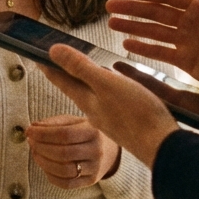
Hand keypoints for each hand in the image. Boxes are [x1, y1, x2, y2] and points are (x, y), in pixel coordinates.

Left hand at [26, 115, 121, 188]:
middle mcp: (96, 151)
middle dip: (41, 147)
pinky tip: (44, 166)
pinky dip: (51, 176)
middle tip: (30, 142)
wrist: (108, 149)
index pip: (64, 134)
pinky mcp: (91, 181)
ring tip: (35, 153)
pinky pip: (67, 183)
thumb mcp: (74, 121)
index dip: (43, 134)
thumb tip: (33, 127)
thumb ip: (54, 123)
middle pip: (63, 153)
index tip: (29, 131)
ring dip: (43, 162)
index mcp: (93, 132)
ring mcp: (95, 168)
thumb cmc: (86, 132)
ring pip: (64, 170)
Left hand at [39, 45, 180, 166]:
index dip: (49, 66)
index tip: (36, 56)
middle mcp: (95, 110)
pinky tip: (111, 91)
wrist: (162, 147)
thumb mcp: (106, 84)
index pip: (62, 79)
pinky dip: (102, 92)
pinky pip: (106, 104)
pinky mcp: (125, 124)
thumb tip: (53, 51)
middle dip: (63, 75)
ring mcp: (110, 118)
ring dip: (82, 83)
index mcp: (87, 99)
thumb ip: (81, 67)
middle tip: (53, 63)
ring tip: (78, 74)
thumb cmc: (135, 114)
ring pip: (91, 97)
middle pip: (74, 88)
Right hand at [106, 0, 198, 118]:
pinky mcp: (185, 60)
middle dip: (132, 10)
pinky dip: (143, 48)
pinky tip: (127, 45)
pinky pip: (160, 52)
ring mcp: (186, 41)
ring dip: (133, 28)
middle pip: (155, 13)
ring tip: (111, 24)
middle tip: (109, 7)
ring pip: (154, 32)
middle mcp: (190, 22)